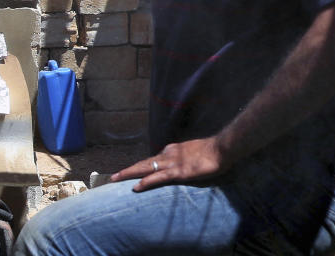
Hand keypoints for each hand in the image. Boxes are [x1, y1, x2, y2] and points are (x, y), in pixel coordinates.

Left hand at [109, 137, 228, 192]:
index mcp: (171, 151)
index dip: (140, 166)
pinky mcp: (178, 172)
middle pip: (143, 163)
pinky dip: (146, 182)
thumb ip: (184, 159)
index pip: (152, 159)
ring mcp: (172, 163)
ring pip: (146, 168)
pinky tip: (136, 187)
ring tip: (115, 179)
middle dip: (128, 170)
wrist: (221, 148)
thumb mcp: (193, 154)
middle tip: (113, 176)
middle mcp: (168, 155)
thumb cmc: (211, 152)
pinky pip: (158, 178)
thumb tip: (181, 166)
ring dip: (130, 174)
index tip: (130, 172)